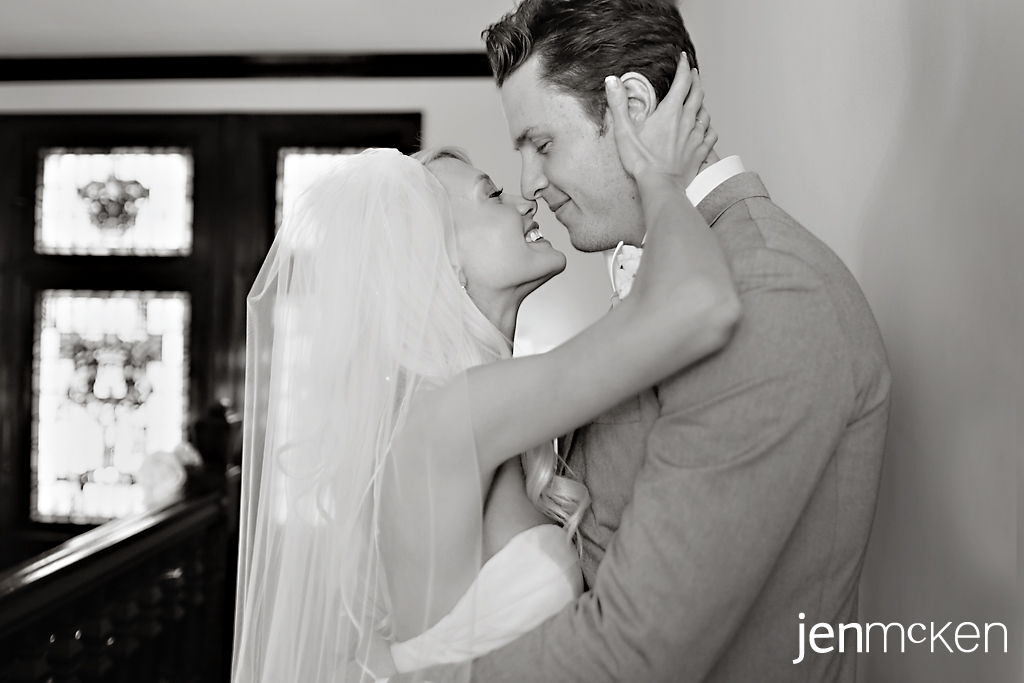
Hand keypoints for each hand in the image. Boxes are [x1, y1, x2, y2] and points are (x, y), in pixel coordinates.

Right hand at [605, 53, 716, 186]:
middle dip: (695, 80)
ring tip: (697, 99)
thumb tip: (612, 81)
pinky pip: (711, 134)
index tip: (682, 59)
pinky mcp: (700, 151)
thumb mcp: (624, 131)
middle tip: (692, 74)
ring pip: (705, 112)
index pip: (683, 81)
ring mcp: (696, 136)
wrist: (661, 185)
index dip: (683, 67)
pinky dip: (709, 126)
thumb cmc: (642, 161)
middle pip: (697, 93)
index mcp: (670, 112)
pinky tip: (705, 127)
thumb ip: (618, 104)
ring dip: (701, 102)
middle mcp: (687, 120)